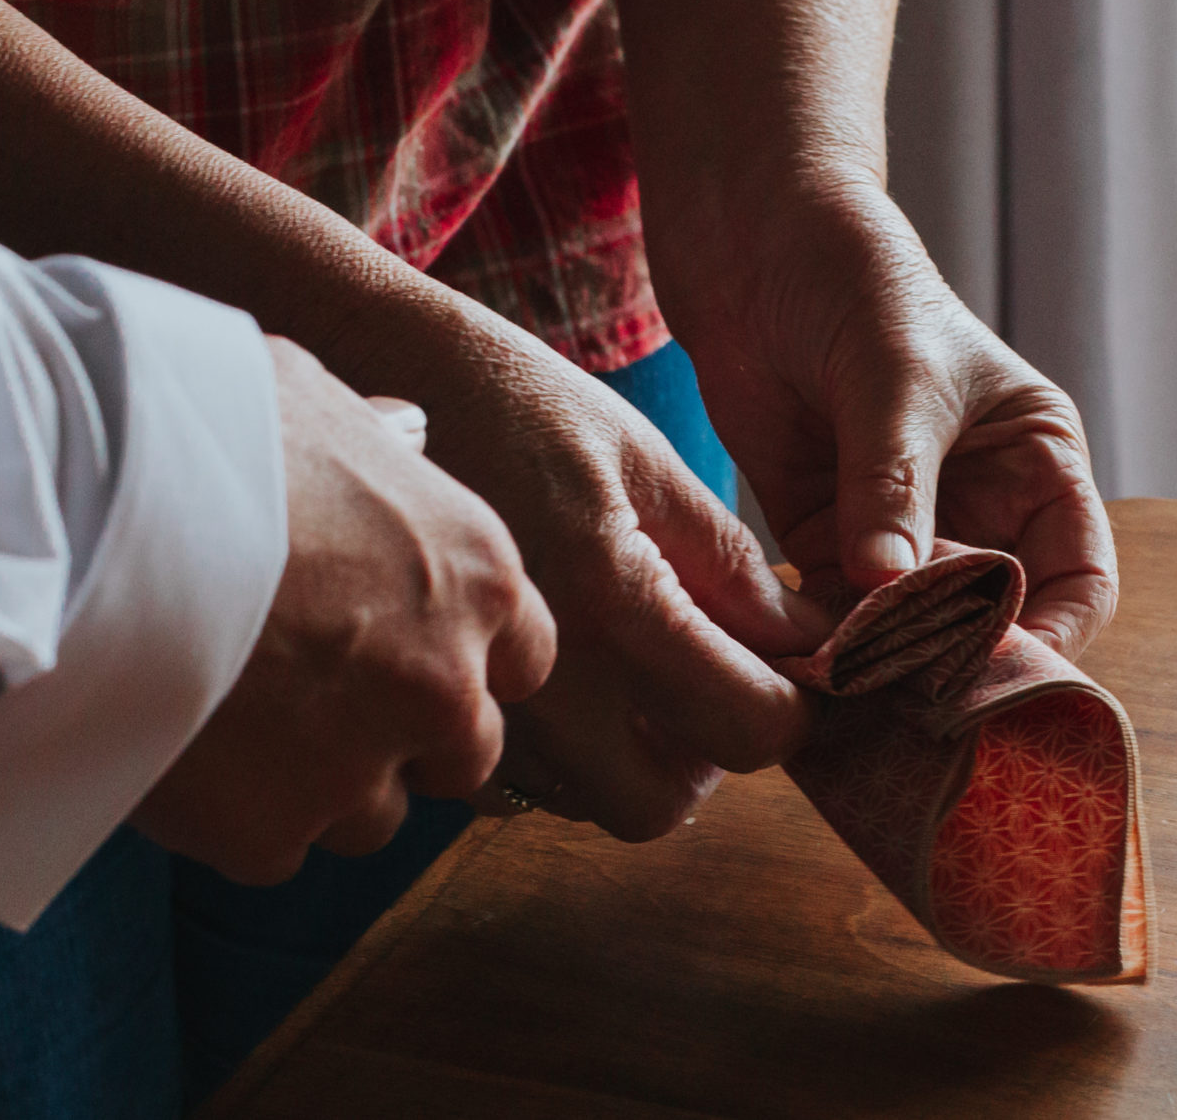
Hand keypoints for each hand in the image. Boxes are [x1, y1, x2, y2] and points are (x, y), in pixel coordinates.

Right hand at [131, 339, 555, 883]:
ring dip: (321, 782)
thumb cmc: (198, 432)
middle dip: (406, 733)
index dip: (465, 654)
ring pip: (370, 814)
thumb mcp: (314, 401)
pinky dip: (236, 813)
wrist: (83, 515)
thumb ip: (376, 448)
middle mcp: (443, 686)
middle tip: (318, 692)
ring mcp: (357, 772)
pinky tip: (183, 744)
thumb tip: (394, 441)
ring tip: (236, 716)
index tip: (409, 645)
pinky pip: (273, 847)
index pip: (525, 653)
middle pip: (464, 752)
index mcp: (475, 574)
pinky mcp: (266, 834)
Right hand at [335, 307, 827, 841]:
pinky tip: (549, 669)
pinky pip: (506, 779)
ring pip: (580, 798)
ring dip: (619, 755)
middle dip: (696, 759)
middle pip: (657, 806)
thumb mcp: (642, 461)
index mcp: (610, 602)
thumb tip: (805, 641)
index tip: (788, 673)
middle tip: (701, 682)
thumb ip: (727, 566)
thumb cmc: (513, 397)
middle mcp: (540, 679)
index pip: (747, 728)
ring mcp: (468, 703)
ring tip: (617, 661)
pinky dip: (547, 749)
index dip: (789, 708)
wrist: (372, 372)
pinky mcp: (416, 707)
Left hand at [660, 176, 1118, 661]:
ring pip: (905, 626)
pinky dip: (819, 640)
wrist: (751, 239)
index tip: (994, 670)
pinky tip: (796, 664)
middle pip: (987, 619)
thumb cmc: (853, 279)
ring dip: (880, 663)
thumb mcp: (893, 377)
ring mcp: (893, 523)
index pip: (1074, 577)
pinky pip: (830, 607)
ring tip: (847, 693)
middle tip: (907, 701)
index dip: (1046, 633)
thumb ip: (893, 483)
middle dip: (955, 663)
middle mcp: (973, 503)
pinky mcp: (816, 529)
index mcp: (1034, 462)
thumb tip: (892, 589)